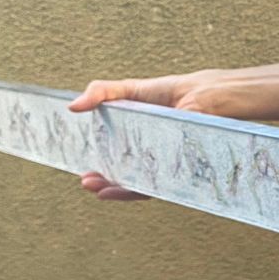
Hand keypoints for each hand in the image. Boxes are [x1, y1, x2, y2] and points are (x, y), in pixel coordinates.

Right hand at [70, 70, 223, 201]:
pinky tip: (127, 189)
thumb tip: (73, 107)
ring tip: (101, 190)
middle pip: (123, 175)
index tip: (82, 172)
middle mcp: (147, 156)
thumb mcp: (129, 89)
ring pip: (139, 184)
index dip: (98, 167)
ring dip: (119, 189)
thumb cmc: (169, 92)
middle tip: (87, 182)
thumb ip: (100, 93)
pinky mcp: (178, 171)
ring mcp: (162, 164)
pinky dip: (144, 188)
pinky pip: (160, 186)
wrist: (205, 95)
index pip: (112, 159)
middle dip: (103, 182)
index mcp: (133, 141)